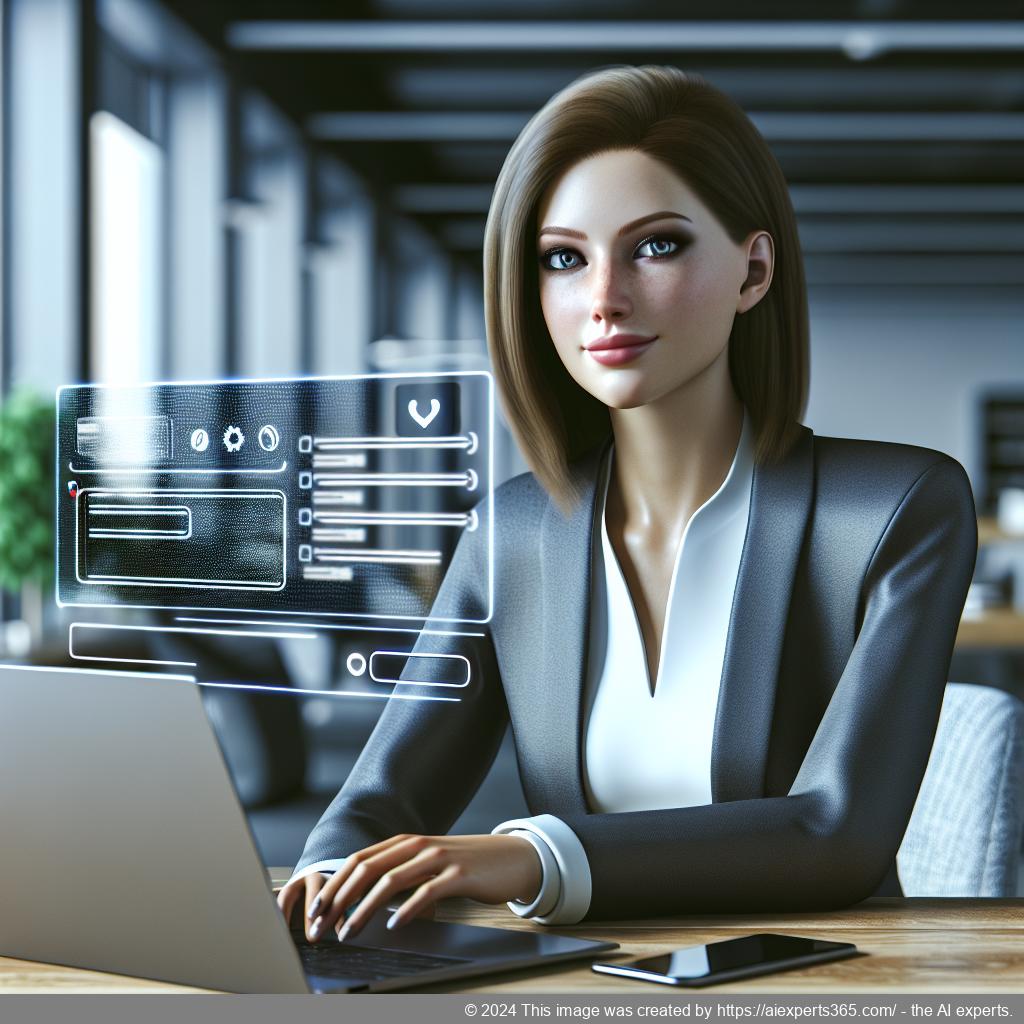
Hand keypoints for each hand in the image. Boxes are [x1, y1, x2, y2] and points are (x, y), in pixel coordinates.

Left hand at [278, 834, 541, 942]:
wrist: (511, 859)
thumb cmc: (467, 866)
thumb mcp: (429, 864)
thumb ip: (401, 873)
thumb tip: (364, 899)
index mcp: (406, 842)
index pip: (358, 861)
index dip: (333, 885)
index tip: (316, 911)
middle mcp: (418, 845)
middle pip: (367, 869)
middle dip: (339, 899)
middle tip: (321, 926)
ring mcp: (439, 858)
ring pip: (390, 880)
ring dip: (364, 908)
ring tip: (349, 931)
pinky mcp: (459, 875)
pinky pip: (426, 892)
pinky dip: (406, 910)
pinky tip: (393, 926)